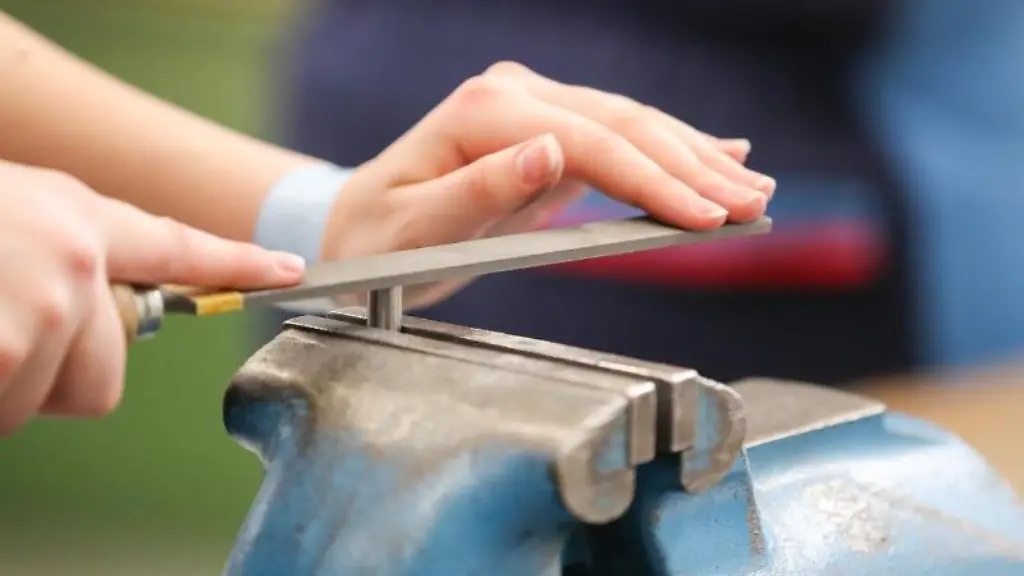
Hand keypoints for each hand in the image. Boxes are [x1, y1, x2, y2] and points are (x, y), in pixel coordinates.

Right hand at [0, 161, 304, 434]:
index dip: (237, 265)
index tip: (288, 269)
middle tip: (3, 333)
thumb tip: (89, 299)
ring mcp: (47, 308)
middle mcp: (76, 258)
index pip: (176, 249)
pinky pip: (10, 412)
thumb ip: (63, 252)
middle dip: (56, 371)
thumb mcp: (8, 210)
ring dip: (9, 383)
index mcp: (74, 217)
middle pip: (108, 367)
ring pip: (54, 394)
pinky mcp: (9, 353)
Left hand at [322, 62, 773, 307]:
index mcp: (483, 114)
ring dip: (695, 157)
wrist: (361, 230)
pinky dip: (671, 150)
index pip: (590, 142)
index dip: (653, 180)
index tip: (705, 217)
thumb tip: (548, 151)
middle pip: (622, 126)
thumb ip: (476, 190)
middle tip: (752, 204)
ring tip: (751, 188)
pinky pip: (618, 139)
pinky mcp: (547, 132)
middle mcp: (513, 98)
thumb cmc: (377, 241)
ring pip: (631, 126)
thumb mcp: (413, 229)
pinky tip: (718, 152)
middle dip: (692, 167)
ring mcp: (533, 109)